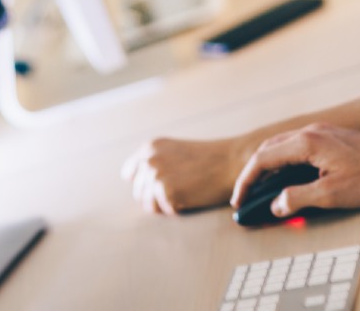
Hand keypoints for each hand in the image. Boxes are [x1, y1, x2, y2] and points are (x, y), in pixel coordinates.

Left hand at [121, 136, 249, 213]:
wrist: (230, 161)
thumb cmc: (206, 160)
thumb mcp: (174, 152)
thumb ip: (154, 162)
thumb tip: (133, 180)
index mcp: (149, 147)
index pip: (129, 173)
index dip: (143, 183)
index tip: (159, 186)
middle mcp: (148, 159)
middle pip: (138, 192)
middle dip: (155, 196)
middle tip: (179, 191)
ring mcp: (156, 175)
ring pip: (148, 205)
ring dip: (164, 205)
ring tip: (184, 194)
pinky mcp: (166, 191)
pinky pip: (164, 212)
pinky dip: (176, 210)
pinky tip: (190, 198)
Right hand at [231, 123, 359, 218]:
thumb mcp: (332, 194)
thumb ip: (298, 198)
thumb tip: (276, 206)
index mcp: (305, 143)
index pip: (263, 159)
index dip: (247, 180)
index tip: (239, 199)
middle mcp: (308, 132)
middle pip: (269, 149)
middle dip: (254, 172)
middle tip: (245, 195)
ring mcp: (319, 132)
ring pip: (282, 146)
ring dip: (268, 166)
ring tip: (263, 189)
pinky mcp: (329, 137)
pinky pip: (296, 146)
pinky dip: (284, 161)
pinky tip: (288, 176)